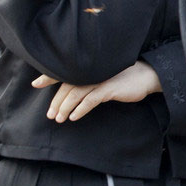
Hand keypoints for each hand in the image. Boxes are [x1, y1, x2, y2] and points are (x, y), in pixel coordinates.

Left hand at [32, 61, 161, 121]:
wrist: (149, 76)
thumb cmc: (127, 77)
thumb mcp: (107, 76)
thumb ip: (92, 79)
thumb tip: (75, 90)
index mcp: (91, 67)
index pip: (66, 71)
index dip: (50, 76)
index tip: (36, 84)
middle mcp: (93, 70)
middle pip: (68, 85)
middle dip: (56, 101)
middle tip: (50, 114)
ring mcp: (101, 78)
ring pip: (76, 93)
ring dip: (65, 107)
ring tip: (59, 119)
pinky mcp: (109, 88)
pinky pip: (90, 100)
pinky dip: (80, 109)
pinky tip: (74, 117)